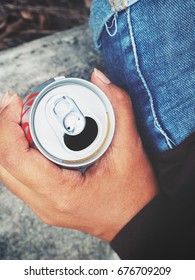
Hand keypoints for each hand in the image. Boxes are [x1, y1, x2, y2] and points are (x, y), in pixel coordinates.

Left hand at [0, 70, 156, 240]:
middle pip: (2, 164)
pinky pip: (19, 176)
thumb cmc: (134, 194)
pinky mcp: (45, 202)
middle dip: (4, 129)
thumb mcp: (131, 147)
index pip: (13, 157)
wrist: (137, 222)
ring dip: (10, 141)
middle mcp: (44, 203)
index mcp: (60, 192)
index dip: (6, 124)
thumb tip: (98, 78)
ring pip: (7, 171)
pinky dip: (20, 153)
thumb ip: (118, 106)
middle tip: (18, 106)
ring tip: (24, 118)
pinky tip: (34, 138)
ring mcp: (42, 205)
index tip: (16, 102)